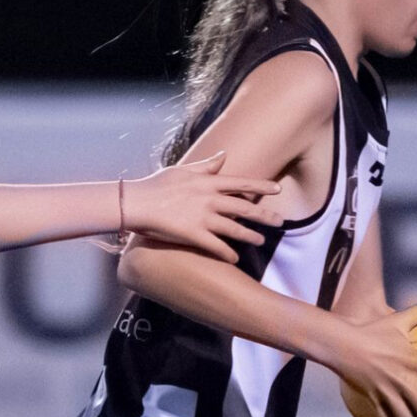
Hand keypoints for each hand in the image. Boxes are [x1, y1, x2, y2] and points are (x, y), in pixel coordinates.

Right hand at [124, 150, 283, 261]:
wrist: (136, 202)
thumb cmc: (156, 184)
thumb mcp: (183, 170)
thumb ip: (206, 166)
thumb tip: (224, 156)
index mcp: (207, 183)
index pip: (241, 184)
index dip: (261, 187)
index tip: (277, 189)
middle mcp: (210, 200)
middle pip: (243, 208)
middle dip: (264, 215)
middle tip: (280, 221)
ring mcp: (203, 218)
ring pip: (234, 229)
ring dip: (249, 236)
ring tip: (261, 241)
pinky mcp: (194, 235)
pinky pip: (216, 247)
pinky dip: (227, 254)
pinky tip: (235, 260)